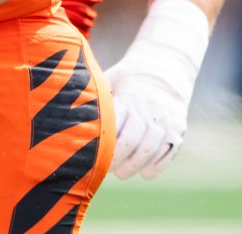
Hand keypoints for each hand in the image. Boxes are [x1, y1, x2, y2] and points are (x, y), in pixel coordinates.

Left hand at [105, 0, 209, 179]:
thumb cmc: (127, 78)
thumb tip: (64, 102)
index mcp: (129, 98)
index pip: (115, 123)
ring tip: (122, 172)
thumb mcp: (110, 78)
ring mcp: (167, 121)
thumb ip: (94, 92)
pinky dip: (157, 166)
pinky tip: (144, 172)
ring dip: (135, 164)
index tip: (92, 152)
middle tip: (104, 169)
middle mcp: (150, 110)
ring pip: (151, 149)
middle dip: (117, 158)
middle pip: (133, 140)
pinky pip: (169, 153)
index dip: (104, 140)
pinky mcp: (178, 131)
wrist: (165, 69)